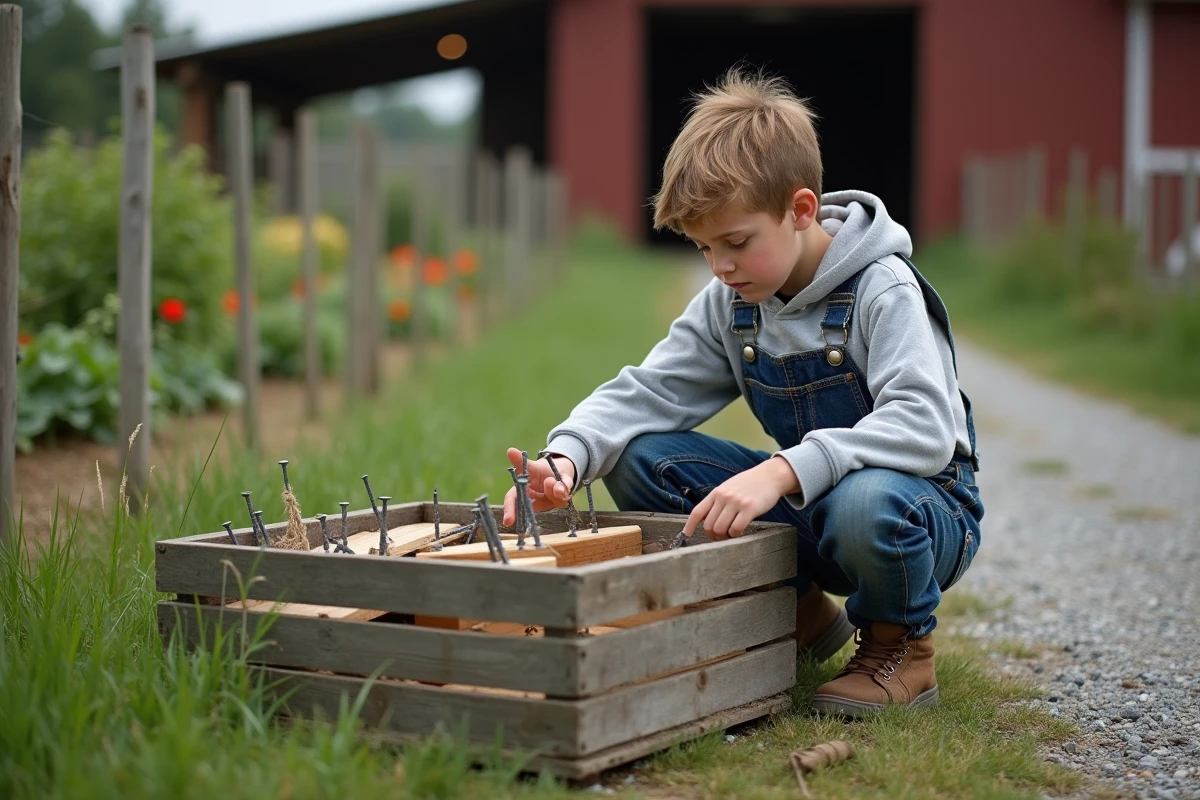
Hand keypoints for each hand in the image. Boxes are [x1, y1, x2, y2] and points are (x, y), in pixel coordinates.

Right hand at [501, 447, 576, 526]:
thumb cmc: (540, 469)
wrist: (559, 469)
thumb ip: (521, 462)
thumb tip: (510, 451)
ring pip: (551, 501)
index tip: (508, 521)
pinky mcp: (561, 500)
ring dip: (552, 492)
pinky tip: (562, 487)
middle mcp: (535, 500)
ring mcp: (549, 502)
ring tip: (552, 480)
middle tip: (531, 514)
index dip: (509, 511)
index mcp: (522, 491)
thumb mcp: (530, 465)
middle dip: (531, 513)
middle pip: (531, 508)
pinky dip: (563, 490)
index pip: (512, 501)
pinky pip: (563, 497)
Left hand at [682, 456, 798, 539]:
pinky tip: (740, 532)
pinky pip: (736, 529)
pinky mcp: (749, 508)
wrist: (770, 475)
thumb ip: (718, 501)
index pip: (697, 512)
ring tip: (731, 535)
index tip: (686, 535)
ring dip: (724, 537)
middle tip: (721, 537)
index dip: (689, 526)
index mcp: (716, 493)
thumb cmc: (749, 484)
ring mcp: (736, 502)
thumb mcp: (729, 488)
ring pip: (720, 529)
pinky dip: (736, 535)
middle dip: (713, 536)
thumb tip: (706, 520)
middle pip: (708, 525)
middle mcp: (723, 497)